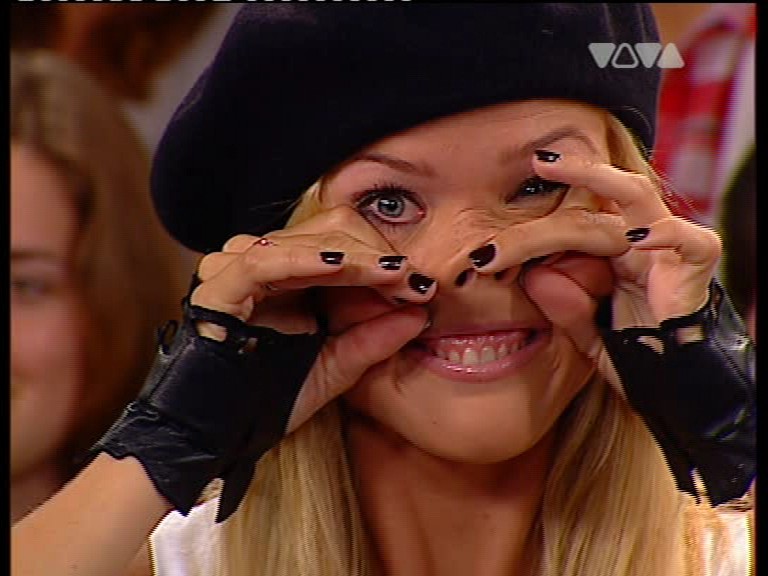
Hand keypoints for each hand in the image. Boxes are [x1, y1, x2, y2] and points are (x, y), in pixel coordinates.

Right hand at [192, 204, 435, 431]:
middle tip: (411, 281)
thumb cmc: (269, 399)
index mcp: (291, 275)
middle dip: (376, 255)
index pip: (345, 239)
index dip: (384, 256)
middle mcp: (264, 262)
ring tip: (392, 275)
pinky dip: (306, 259)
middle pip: (332, 229)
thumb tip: (420, 314)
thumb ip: (372, 340)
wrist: (213, 437)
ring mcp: (237, 269)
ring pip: (306, 238)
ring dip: (353, 255)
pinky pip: (264, 260)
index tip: (420, 283)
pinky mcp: (218, 286)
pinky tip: (343, 267)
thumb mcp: (334, 368)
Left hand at [467, 151, 721, 392]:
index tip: (494, 233)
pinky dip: (665, 235)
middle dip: (572, 172)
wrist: (677, 386)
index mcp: (608, 254)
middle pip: (602, 195)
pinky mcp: (695, 266)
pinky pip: (688, 240)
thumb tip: (535, 275)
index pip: (575, 218)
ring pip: (638, 197)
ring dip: (601, 179)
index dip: (538, 219)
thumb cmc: (632, 354)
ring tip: (560, 169)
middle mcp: (635, 243)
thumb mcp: (586, 332)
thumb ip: (564, 307)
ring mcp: (666, 250)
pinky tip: (635, 240)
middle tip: (538, 161)